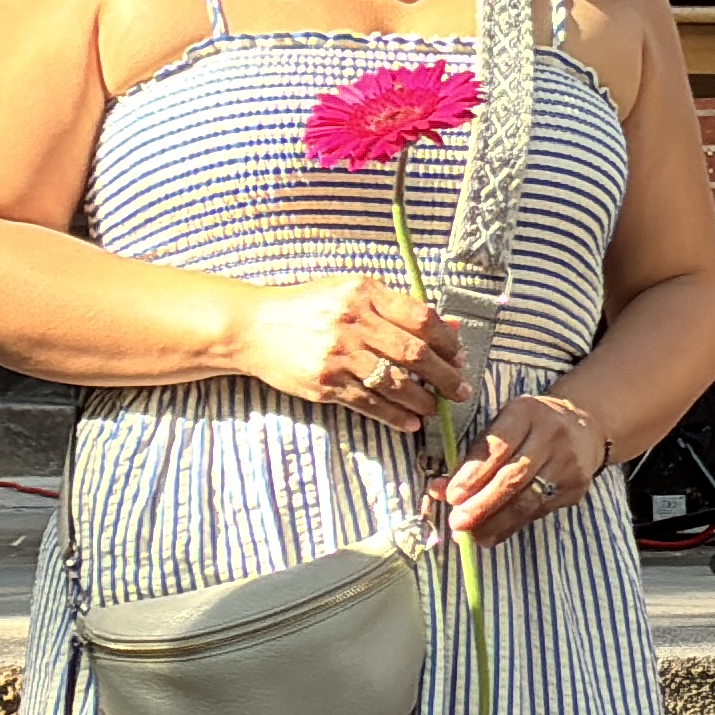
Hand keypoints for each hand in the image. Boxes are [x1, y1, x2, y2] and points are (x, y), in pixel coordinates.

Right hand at [231, 270, 461, 428]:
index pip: (421, 317)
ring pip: (396, 383)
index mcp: (364, 292)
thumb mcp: (352, 293)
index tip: (459, 356)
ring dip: (423, 400)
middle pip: (415, 353)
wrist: (254, 327)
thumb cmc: (309, 307)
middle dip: (445, 376)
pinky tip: (409, 421)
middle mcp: (353, 321)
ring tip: (435, 408)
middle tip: (459, 390)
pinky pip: (370, 404)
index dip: (448, 340)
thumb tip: (452, 327)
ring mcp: (338, 354)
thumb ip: (399, 308)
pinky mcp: (325, 383)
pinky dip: (395, 416)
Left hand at [437, 390, 612, 545]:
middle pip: (514, 476)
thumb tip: (439, 491)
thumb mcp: (503, 426)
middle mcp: (552, 436)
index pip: (499, 446)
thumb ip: (474, 457)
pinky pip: (538, 512)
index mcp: (526, 412)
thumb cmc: (529, 426)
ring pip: (528, 500)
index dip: (473, 474)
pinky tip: (491, 535)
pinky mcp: (575, 488)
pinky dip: (511, 526)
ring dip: (495, 522)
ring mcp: (567, 464)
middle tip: (457, 523)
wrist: (582, 425)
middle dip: (482, 504)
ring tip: (471, 535)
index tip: (451, 496)